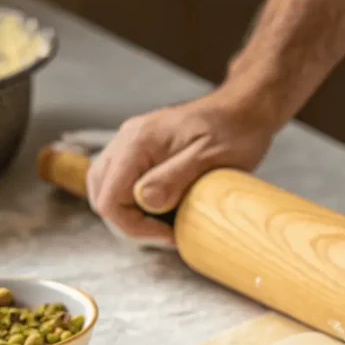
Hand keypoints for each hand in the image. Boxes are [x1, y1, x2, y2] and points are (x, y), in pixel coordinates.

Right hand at [87, 89, 277, 246]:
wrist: (244, 108)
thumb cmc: (234, 131)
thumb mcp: (209, 158)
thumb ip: (174, 178)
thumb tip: (145, 202)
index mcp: (138, 141)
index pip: (110, 199)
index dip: (134, 227)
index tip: (168, 236)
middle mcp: (126, 139)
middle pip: (101, 195)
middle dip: (129, 223)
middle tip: (165, 234)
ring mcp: (130, 143)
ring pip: (107, 189)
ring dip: (130, 213)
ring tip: (164, 225)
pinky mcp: (140, 150)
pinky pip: (122, 181)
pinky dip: (135, 202)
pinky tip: (163, 209)